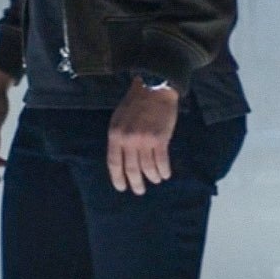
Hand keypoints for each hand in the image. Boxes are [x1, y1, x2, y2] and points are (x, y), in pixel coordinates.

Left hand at [107, 77, 179, 194]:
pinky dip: (164, 171)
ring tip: (155, 179)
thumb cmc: (136, 102)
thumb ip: (119, 137)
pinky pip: (162, 162)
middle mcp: (128, 140)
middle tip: (140, 190)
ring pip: (147, 168)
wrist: (154, 87)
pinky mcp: (160, 139)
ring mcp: (144, 140)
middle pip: (131, 169)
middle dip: (136, 183)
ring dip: (152, 177)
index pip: (114, 163)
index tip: (122, 188)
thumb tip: (122, 159)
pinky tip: (165, 174)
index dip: (118, 178)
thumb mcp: (119, 118)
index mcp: (115, 134)